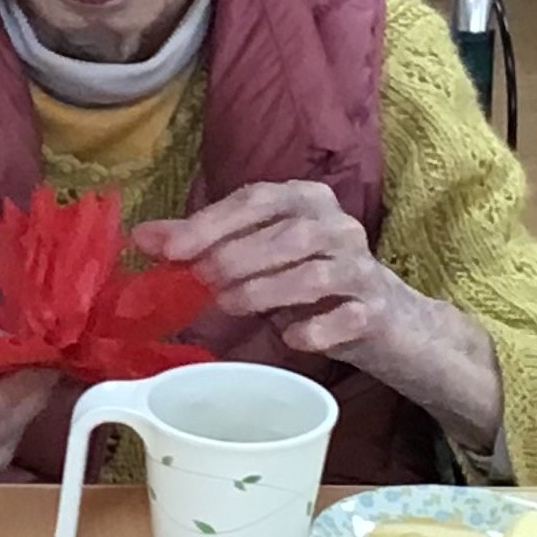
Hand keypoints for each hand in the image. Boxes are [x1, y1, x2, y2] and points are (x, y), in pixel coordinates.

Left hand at [135, 185, 506, 453]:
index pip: (256, 199)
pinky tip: (291, 337)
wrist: (391, 325)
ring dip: (266, 290)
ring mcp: (363, 269)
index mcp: (307, 201)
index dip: (210, 222)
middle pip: (287, 233)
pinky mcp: (377, 312)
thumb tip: (145, 239)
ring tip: (231, 305)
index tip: (168, 248)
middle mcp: (340, 226)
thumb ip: (210, 247)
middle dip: (235, 257)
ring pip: (314, 273)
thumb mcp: (263, 262)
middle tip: (199, 282)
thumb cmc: (315, 289)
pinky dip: (314, 328)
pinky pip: (345, 317)